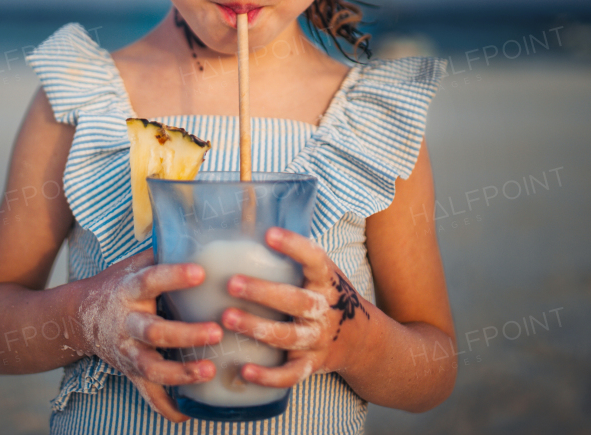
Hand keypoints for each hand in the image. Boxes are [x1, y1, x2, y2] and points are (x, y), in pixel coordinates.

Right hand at [78, 249, 221, 421]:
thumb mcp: (132, 265)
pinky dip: (165, 406)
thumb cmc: (117, 286)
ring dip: (180, 372)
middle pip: (154, 331)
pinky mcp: (130, 372)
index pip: (151, 280)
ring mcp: (127, 351)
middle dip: (185, 334)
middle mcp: (126, 323)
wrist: (78, 317)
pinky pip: (147, 393)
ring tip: (209, 372)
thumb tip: (198, 226)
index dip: (174, 276)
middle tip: (217, 331)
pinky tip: (187, 415)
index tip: (200, 272)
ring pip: (151, 367)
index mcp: (129, 290)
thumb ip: (162, 252)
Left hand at [220, 227, 367, 388]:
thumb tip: (249, 212)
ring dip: (257, 328)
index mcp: (327, 281)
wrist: (364, 341)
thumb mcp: (322, 272)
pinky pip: (291, 375)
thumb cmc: (329, 296)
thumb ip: (294, 254)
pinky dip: (268, 377)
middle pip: (295, 301)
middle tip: (232, 283)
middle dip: (262, 293)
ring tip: (227, 318)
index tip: (269, 234)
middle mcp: (325, 310)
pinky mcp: (311, 364)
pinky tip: (243, 370)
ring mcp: (319, 339)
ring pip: (288, 337)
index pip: (314, 259)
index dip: (293, 245)